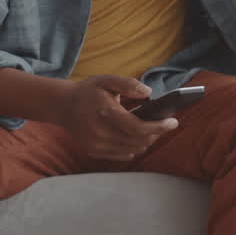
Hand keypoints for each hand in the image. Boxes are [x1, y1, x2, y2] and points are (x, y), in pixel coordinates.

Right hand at [60, 75, 176, 160]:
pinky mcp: (94, 151)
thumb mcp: (107, 80)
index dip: (158, 127)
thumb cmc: (88, 91)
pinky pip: (123, 154)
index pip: (137, 127)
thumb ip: (128, 84)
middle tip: (167, 124)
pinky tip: (139, 137)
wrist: (61, 105)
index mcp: (105, 113)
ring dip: (148, 140)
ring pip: (133, 149)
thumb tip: (149, 93)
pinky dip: (135, 147)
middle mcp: (99, 133)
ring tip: (155, 129)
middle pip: (138, 141)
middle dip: (157, 133)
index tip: (174, 122)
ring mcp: (96, 145)